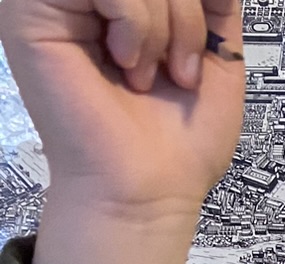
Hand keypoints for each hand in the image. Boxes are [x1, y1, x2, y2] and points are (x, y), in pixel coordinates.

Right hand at [3, 0, 243, 195]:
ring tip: (149, 74)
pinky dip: (136, 25)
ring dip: (165, 24)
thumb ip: (213, 4)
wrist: (148, 188)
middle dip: (185, 14)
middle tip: (180, 71)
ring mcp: (56, 0)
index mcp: (120, 4)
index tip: (198, 49)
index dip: (190, 6)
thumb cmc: (178, 137)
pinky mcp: (31, 11)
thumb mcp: (217, 54)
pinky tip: (126, 64)